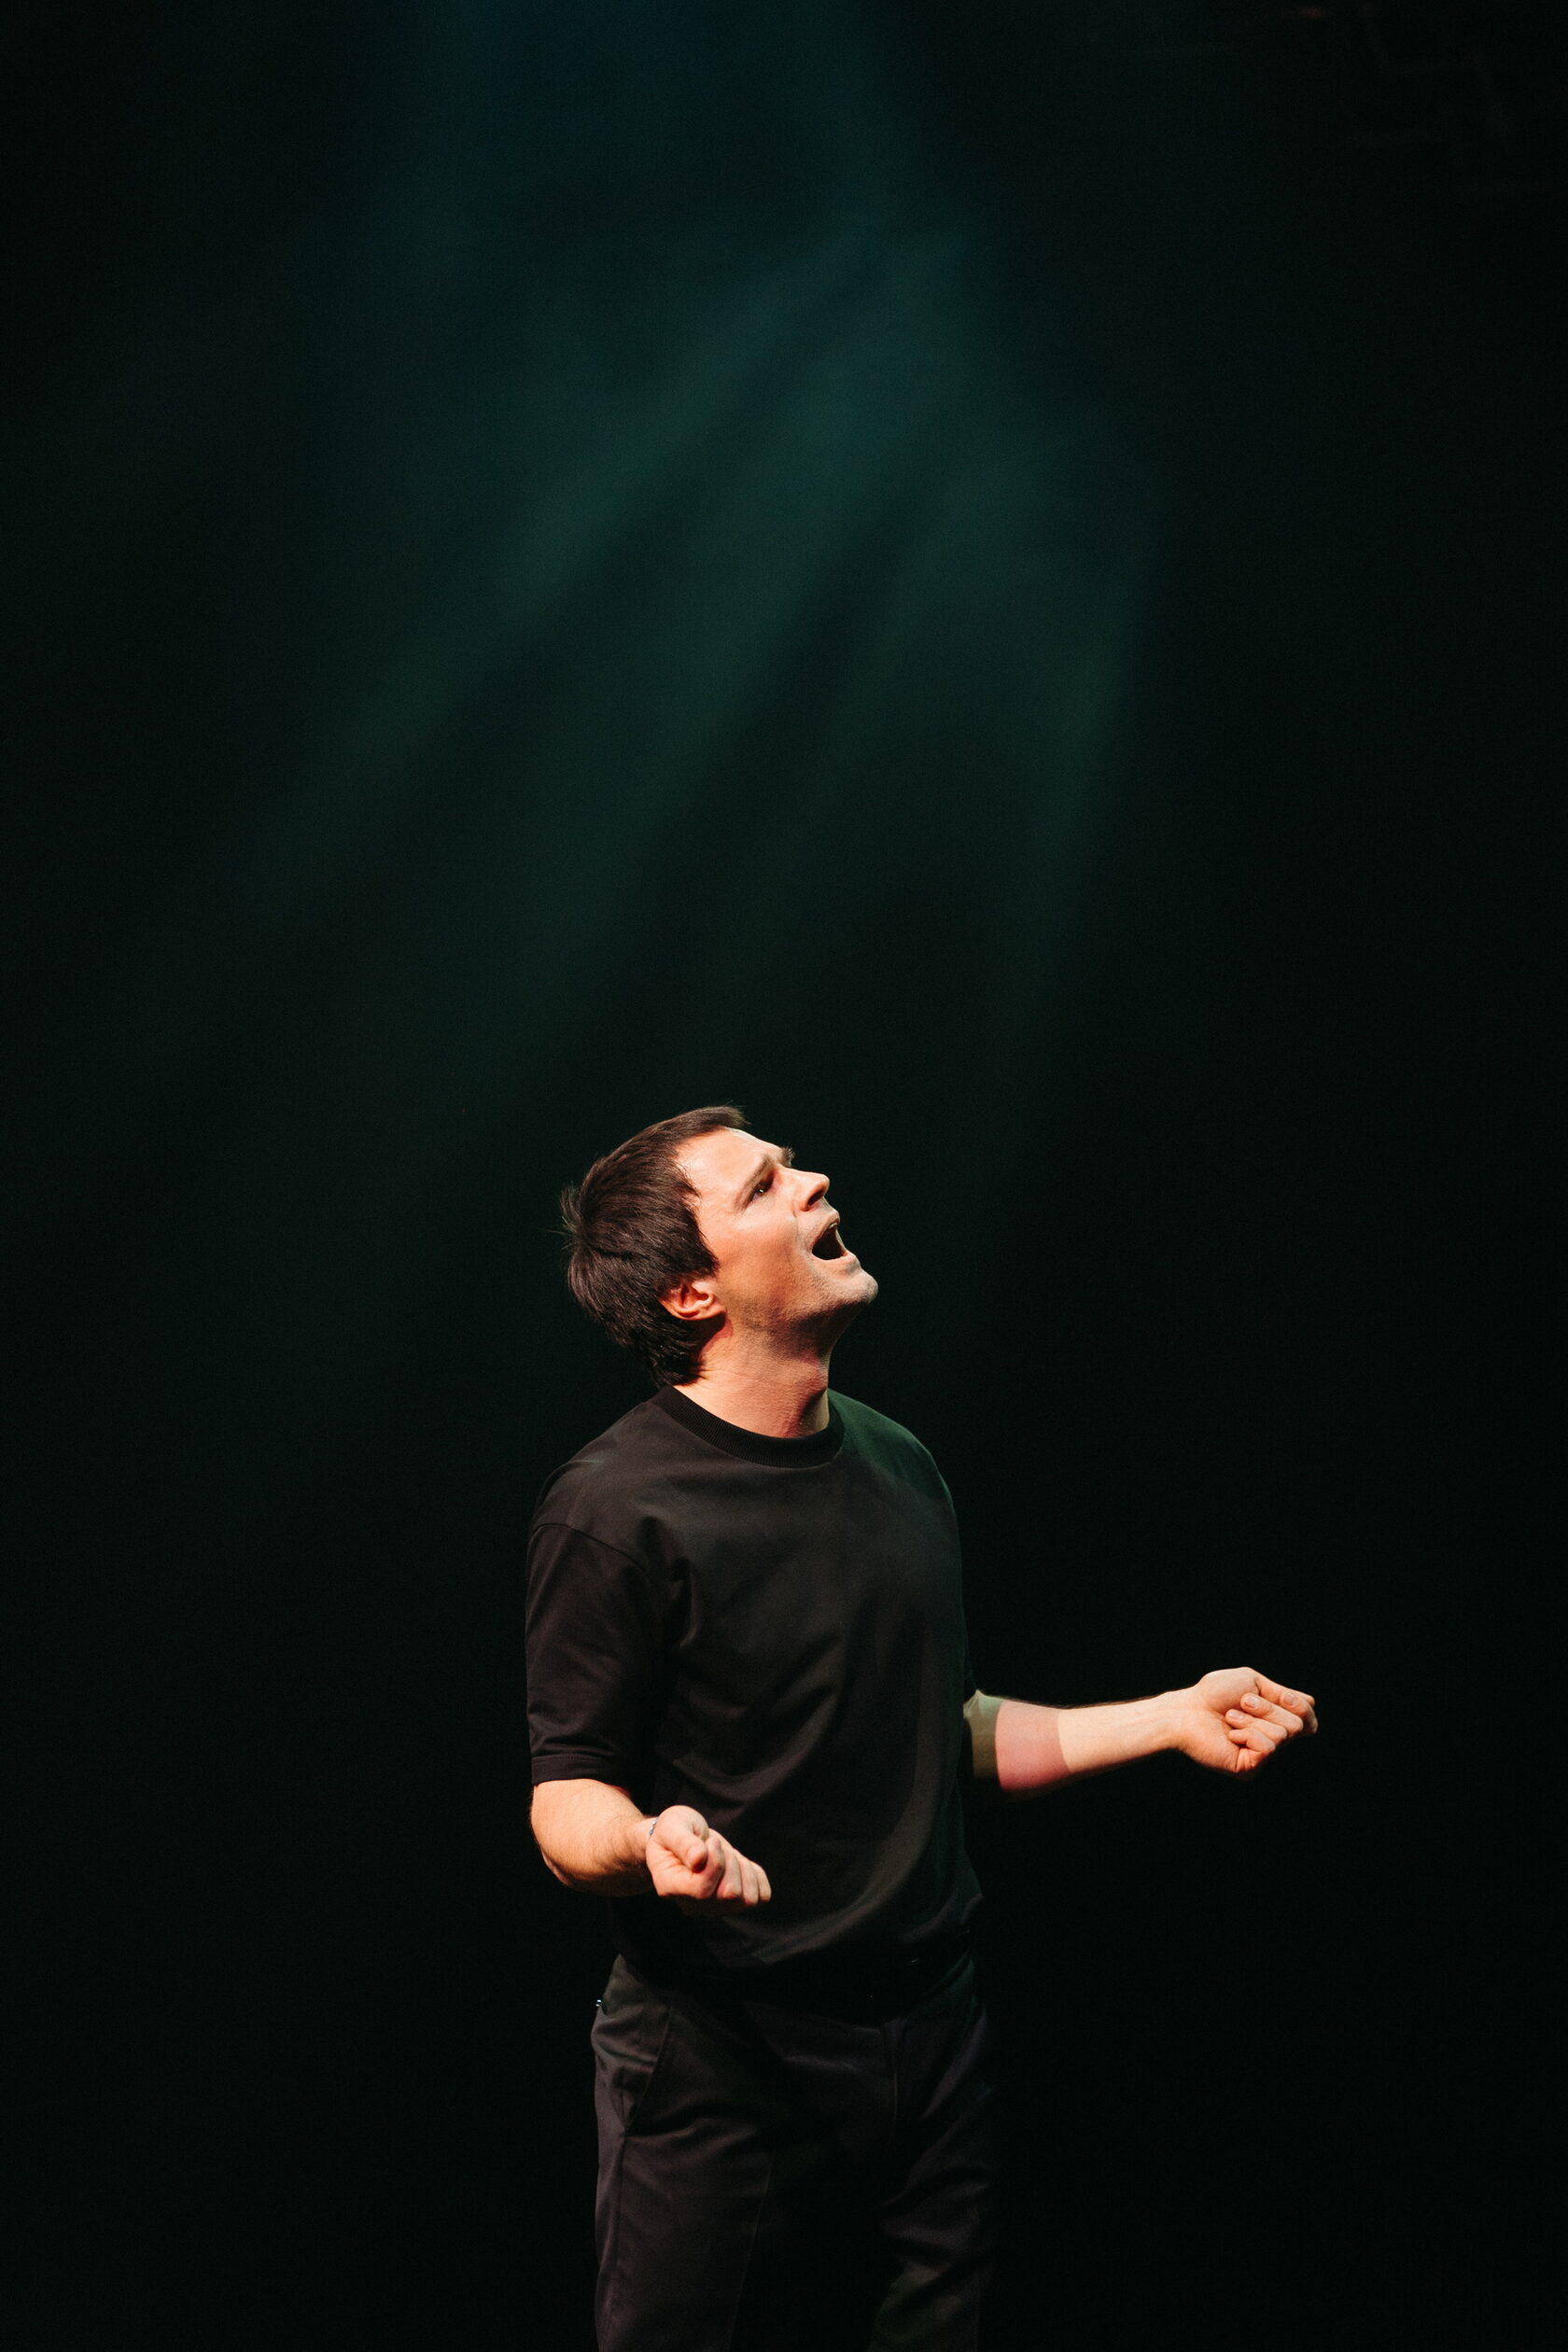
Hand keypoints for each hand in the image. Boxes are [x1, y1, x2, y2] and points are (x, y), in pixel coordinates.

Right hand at [644, 1807, 771, 1909]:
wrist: (681, 1839)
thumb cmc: (673, 1831)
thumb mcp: (672, 1826)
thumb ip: (683, 1842)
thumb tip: (699, 1859)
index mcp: (671, 1886)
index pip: (702, 1890)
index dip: (715, 1863)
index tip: (711, 1841)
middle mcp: (693, 1904)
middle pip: (729, 1894)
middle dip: (729, 1861)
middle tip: (716, 1846)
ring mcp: (714, 1907)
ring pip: (747, 1898)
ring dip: (742, 1869)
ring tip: (727, 1854)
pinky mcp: (733, 1903)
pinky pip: (760, 1896)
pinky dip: (755, 1876)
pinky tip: (738, 1863)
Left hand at [1172, 1667, 1318, 1776]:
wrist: (1188, 1710)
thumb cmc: (1214, 1694)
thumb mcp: (1253, 1682)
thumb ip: (1282, 1694)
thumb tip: (1311, 1704)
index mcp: (1274, 1720)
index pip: (1309, 1720)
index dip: (1301, 1707)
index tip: (1282, 1695)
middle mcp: (1271, 1740)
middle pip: (1297, 1725)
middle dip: (1267, 1708)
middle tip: (1242, 1704)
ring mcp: (1261, 1756)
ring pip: (1282, 1735)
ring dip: (1252, 1720)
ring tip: (1230, 1719)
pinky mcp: (1251, 1768)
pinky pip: (1268, 1748)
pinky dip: (1248, 1734)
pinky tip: (1231, 1736)